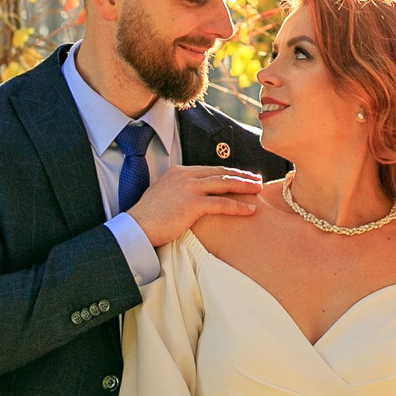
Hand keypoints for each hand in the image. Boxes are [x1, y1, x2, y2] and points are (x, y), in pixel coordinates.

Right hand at [131, 166, 263, 245]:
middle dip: (241, 175)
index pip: (210, 169)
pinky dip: (238, 206)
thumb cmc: (149, 217)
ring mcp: (189, 188)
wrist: (137, 226)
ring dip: (244, 186)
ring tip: (258, 190)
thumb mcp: (164, 195)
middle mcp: (185, 175)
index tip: (242, 175)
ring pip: (224, 184)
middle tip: (257, 179)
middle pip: (221, 172)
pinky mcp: (193, 203)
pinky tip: (250, 209)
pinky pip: (222, 203)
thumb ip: (180, 191)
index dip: (228, 172)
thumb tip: (192, 197)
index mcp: (179, 172)